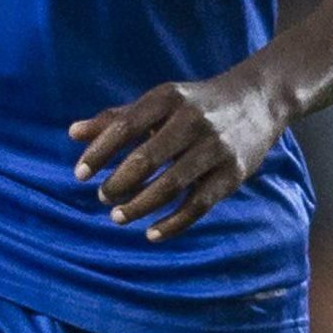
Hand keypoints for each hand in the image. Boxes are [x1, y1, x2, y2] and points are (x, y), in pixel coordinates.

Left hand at [68, 65, 288, 241]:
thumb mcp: (158, 102)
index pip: (124, 127)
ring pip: (171, 185)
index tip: (80, 176)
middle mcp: (193, 120)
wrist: (260, 99)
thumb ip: (116, 118)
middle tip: (102, 197)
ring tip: (117, 217)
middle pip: (146, 158)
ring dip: (139, 206)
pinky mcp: (234, 173)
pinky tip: (151, 233)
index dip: (99, 153)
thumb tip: (72, 133)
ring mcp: (216, 148)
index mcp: (168, 98)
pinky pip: (199, 205)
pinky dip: (173, 223)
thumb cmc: (195, 104)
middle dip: (118, 183)